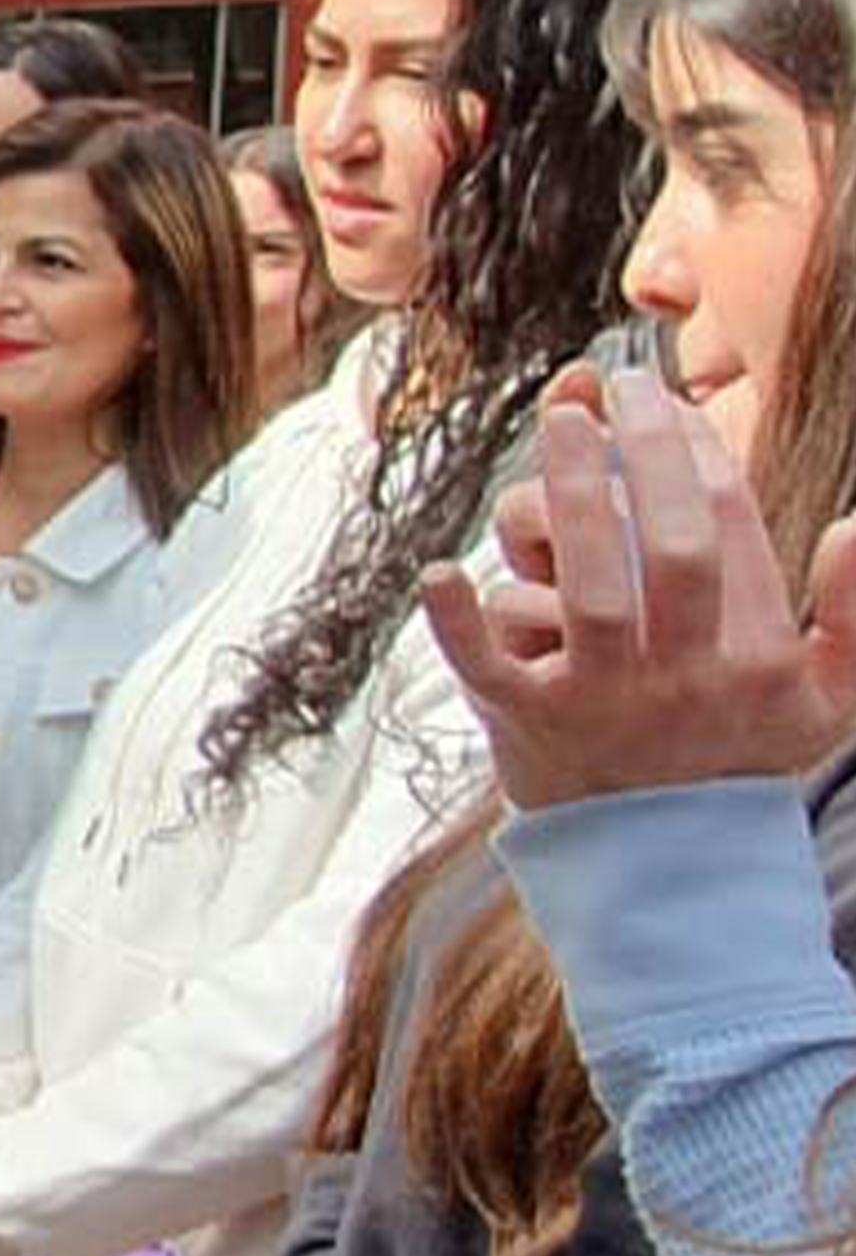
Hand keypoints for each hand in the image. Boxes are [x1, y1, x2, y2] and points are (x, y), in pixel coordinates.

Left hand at [422, 370, 855, 809]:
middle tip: (618, 389)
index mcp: (757, 658)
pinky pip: (488, 666)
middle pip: (669, 549)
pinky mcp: (525, 723)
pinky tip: (440, 569)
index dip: (698, 452)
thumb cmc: (741, 755)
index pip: (730, 531)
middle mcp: (685, 677)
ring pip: (590, 590)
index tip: (667, 403)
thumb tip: (854, 527)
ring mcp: (604, 700)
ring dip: (571, 501)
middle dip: (647, 459)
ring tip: (560, 424)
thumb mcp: (826, 698)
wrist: (666, 866)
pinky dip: (460, 622)